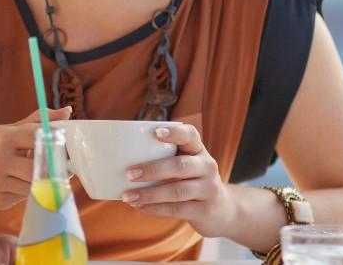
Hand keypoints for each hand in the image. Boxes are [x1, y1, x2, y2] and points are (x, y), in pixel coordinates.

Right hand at [0, 107, 71, 209]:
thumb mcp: (8, 131)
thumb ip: (37, 121)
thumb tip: (67, 111)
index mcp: (2, 137)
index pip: (39, 138)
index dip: (55, 143)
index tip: (63, 147)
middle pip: (39, 168)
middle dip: (48, 168)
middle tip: (55, 166)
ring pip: (34, 186)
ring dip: (37, 181)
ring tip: (27, 173)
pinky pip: (23, 197)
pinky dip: (24, 192)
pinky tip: (13, 184)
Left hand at [121, 121, 236, 237]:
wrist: (221, 210)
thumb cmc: (192, 181)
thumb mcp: (186, 165)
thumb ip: (164, 158)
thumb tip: (120, 156)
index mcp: (198, 151)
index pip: (190, 135)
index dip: (174, 132)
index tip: (155, 132)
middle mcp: (207, 167)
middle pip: (180, 166)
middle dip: (152, 169)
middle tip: (129, 173)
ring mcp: (208, 190)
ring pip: (177, 191)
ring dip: (150, 194)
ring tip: (127, 196)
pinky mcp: (205, 211)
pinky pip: (177, 209)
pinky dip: (155, 209)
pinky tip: (139, 207)